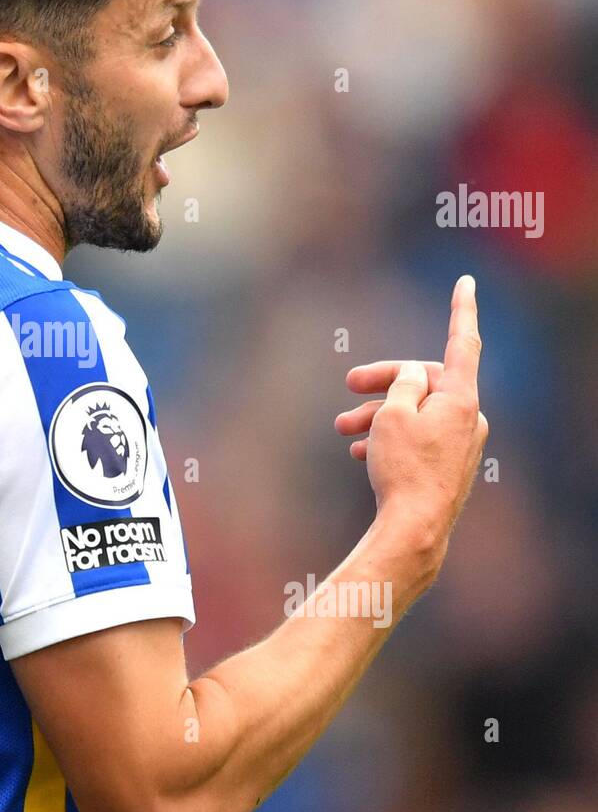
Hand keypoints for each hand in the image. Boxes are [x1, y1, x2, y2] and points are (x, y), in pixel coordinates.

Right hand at [335, 276, 489, 560]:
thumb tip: (415, 376)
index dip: (462, 309)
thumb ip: (404, 383)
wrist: (415, 529)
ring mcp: (460, 443)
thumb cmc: (403, 469)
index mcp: (460, 397)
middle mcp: (468, 417)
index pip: (462, 341)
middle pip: (424, 382)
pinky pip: (418, 438)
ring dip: (378, 414)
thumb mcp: (394, 414)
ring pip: (415, 414)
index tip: (466, 281)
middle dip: (383, 383)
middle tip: (348, 383)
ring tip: (342, 429)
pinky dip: (390, 437)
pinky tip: (359, 451)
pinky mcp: (448, 466)